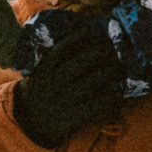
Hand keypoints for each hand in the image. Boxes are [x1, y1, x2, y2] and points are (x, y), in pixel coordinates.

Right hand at [10, 16, 127, 147]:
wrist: (30, 122)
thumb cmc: (41, 90)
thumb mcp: (40, 73)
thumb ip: (53, 59)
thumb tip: (79, 37)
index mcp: (43, 71)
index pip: (59, 51)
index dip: (74, 38)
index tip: (88, 29)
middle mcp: (53, 84)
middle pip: (78, 64)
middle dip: (98, 54)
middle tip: (113, 48)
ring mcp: (63, 101)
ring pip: (90, 83)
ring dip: (108, 73)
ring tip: (120, 68)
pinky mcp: (72, 117)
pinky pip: (94, 105)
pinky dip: (108, 97)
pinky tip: (117, 91)